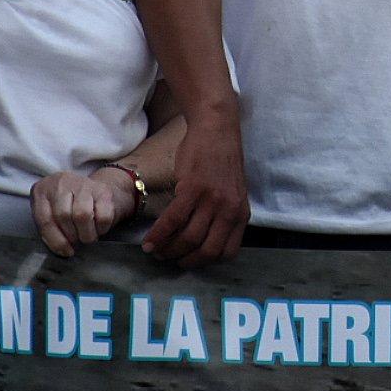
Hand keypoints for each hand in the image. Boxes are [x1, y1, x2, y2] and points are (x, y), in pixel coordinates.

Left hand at [31, 168, 137, 256]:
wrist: (95, 191)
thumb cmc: (68, 207)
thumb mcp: (50, 214)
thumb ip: (49, 228)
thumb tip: (61, 248)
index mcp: (42, 190)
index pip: (44, 219)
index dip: (55, 240)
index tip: (64, 251)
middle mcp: (61, 183)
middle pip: (63, 215)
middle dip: (71, 235)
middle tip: (76, 240)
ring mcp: (83, 184)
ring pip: (82, 214)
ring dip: (86, 234)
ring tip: (87, 236)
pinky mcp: (103, 190)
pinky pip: (102, 216)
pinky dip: (101, 228)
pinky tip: (97, 227)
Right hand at [142, 116, 246, 266]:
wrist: (216, 129)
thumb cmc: (221, 160)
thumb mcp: (233, 192)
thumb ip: (224, 214)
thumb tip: (203, 238)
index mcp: (241, 213)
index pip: (226, 252)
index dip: (205, 261)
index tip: (188, 260)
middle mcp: (230, 210)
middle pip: (206, 250)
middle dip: (184, 260)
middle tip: (168, 259)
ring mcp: (212, 200)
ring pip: (188, 238)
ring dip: (169, 249)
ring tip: (156, 251)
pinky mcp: (193, 190)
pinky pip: (173, 221)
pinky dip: (158, 235)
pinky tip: (148, 241)